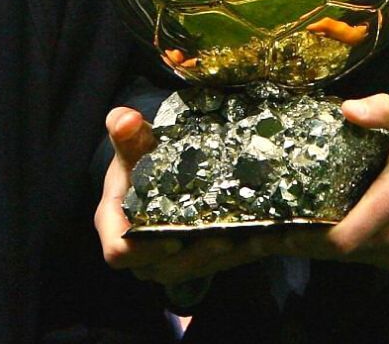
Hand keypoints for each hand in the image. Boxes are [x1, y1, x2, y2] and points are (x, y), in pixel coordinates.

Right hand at [94, 106, 280, 286]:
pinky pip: (223, 263)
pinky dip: (247, 251)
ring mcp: (173, 261)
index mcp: (117, 228)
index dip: (144, 251)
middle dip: (197, 256)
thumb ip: (127, 134)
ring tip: (253, 237)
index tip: (172, 238)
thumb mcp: (133, 147)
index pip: (120, 252)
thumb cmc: (140, 161)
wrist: (157, 173)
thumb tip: (125, 118)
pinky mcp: (201, 260)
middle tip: (223, 238)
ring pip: (198, 269)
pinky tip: (271, 236)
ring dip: (228, 257)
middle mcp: (144, 253)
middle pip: (166, 268)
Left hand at [281, 94, 388, 275]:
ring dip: (336, 247)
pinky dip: (361, 250)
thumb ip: (382, 109)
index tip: (278, 231)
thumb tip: (347, 109)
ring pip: (359, 260)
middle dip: (311, 243)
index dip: (305, 240)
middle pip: (341, 254)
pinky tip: (352, 230)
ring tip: (311, 228)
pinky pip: (378, 263)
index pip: (338, 240)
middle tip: (282, 230)